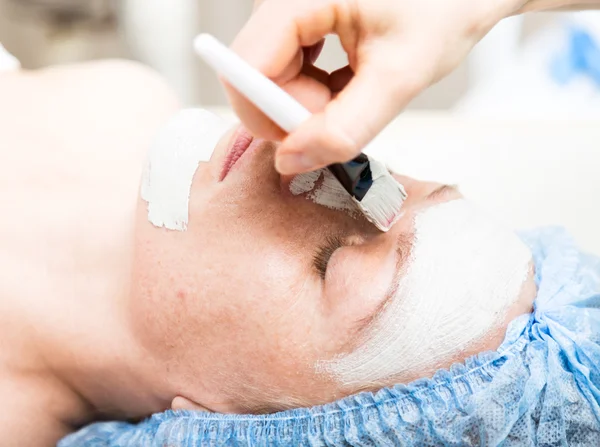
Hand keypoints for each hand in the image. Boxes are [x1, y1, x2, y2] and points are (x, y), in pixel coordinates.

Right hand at [226, 0, 525, 174]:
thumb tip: (290, 161)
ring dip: (309, 105)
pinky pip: (289, 72)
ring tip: (356, 93)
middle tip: (346, 114)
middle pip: (257, 76)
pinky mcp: (303, 22)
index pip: (246, 66)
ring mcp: (293, 9)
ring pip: (272, 79)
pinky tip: (348, 84)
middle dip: (295, 112)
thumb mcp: (398, 75)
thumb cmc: (446, 8)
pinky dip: (316, 93)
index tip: (308, 139)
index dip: (268, 113)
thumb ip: (345, 126)